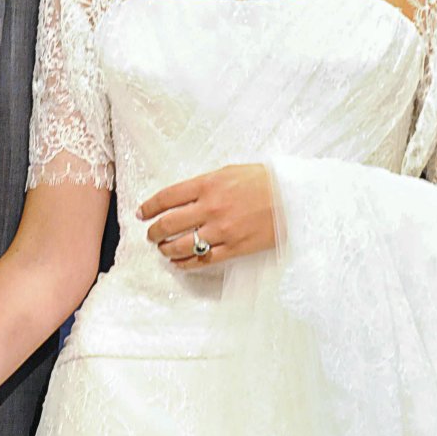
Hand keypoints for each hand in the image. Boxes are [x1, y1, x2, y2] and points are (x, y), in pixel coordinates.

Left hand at [138, 163, 276, 267]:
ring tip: (163, 249)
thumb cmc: (264, 180)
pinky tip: (179, 263)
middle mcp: (211, 208)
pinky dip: (186, 263)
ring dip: (166, 249)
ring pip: (182, 245)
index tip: (142, 213)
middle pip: (169, 224)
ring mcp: (222, 230)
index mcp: (208, 184)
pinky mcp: (235, 248)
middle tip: (150, 234)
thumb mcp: (230, 172)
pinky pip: (203, 260)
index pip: (167, 197)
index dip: (149, 207)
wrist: (294, 197)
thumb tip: (182, 196)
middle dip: (154, 232)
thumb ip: (205, 184)